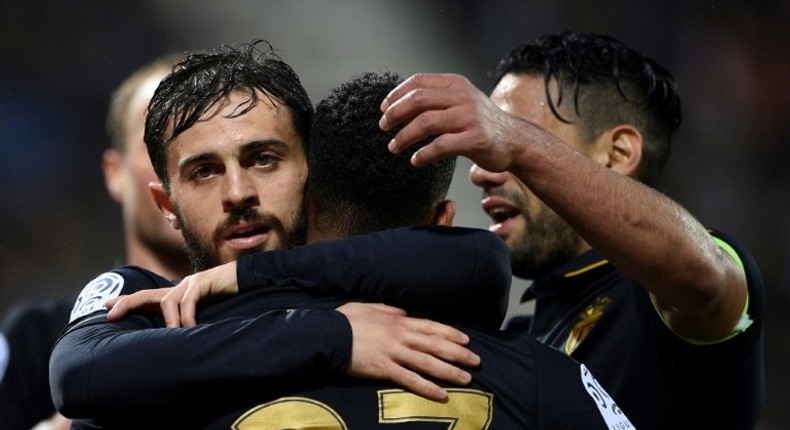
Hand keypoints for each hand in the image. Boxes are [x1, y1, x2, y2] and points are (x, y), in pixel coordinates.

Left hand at [106, 261, 238, 326]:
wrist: (248, 280)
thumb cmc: (228, 298)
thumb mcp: (205, 313)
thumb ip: (190, 322)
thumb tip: (177, 340)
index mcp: (178, 294)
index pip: (148, 297)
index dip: (127, 302)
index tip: (106, 307)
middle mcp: (180, 287)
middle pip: (147, 294)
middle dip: (127, 303)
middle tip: (110, 313)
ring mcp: (190, 283)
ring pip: (167, 301)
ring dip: (169, 322)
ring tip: (174, 335)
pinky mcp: (202, 282)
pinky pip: (188, 301)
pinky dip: (187, 316)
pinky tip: (189, 328)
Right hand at [336, 302, 479, 401]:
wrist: (328, 335)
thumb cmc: (346, 320)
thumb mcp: (370, 307)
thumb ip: (388, 310)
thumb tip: (403, 312)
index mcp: (398, 321)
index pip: (431, 326)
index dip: (451, 333)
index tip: (466, 340)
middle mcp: (400, 336)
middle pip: (436, 345)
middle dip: (458, 353)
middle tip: (476, 361)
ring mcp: (393, 353)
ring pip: (428, 363)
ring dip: (449, 371)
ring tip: (466, 379)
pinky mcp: (384, 370)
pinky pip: (410, 380)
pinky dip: (427, 387)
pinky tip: (441, 394)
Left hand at [379, 73, 523, 171]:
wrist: (514, 141)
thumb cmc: (481, 124)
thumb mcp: (461, 101)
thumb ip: (437, 99)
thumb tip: (399, 105)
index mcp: (456, 84)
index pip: (418, 82)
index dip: (396, 95)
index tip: (383, 109)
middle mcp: (463, 97)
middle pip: (418, 100)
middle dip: (395, 114)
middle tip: (383, 128)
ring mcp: (470, 117)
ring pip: (426, 123)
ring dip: (404, 136)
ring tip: (394, 147)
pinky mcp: (475, 139)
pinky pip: (441, 146)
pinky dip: (423, 154)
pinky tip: (416, 160)